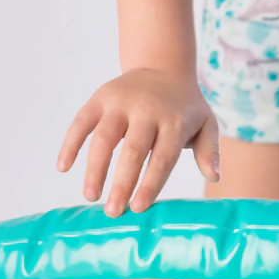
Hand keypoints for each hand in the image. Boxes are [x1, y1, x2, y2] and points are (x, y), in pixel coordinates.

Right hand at [57, 67, 219, 215]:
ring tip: (90, 195)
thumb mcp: (206, 123)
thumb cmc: (184, 107)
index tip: (138, 208)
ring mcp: (121, 102)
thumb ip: (209, 149)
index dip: (150, 183)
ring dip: (95, 168)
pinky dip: (70, 142)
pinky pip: (82, 121)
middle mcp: (147, 110)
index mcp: (174, 120)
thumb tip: (214, 174)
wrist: (164, 67)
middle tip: (113, 212)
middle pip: (133, 150)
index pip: (163, 156)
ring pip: (104, 137)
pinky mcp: (101, 98)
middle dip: (122, 182)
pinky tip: (63, 166)